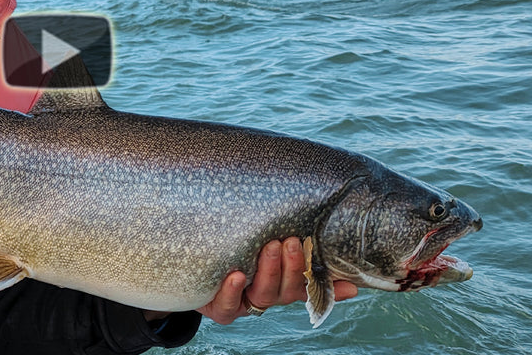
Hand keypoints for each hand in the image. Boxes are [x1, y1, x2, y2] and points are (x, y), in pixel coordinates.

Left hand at [196, 237, 358, 324]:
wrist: (189, 262)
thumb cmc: (233, 242)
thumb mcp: (259, 234)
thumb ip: (287, 232)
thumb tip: (324, 225)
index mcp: (283, 280)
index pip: (311, 283)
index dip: (329, 284)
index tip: (343, 273)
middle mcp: (267, 292)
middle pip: (288, 289)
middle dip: (293, 265)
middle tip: (291, 240)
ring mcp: (244, 301)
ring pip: (263, 296)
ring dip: (269, 272)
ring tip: (269, 247)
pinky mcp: (219, 307)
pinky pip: (227, 307)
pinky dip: (232, 293)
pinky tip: (236, 276)